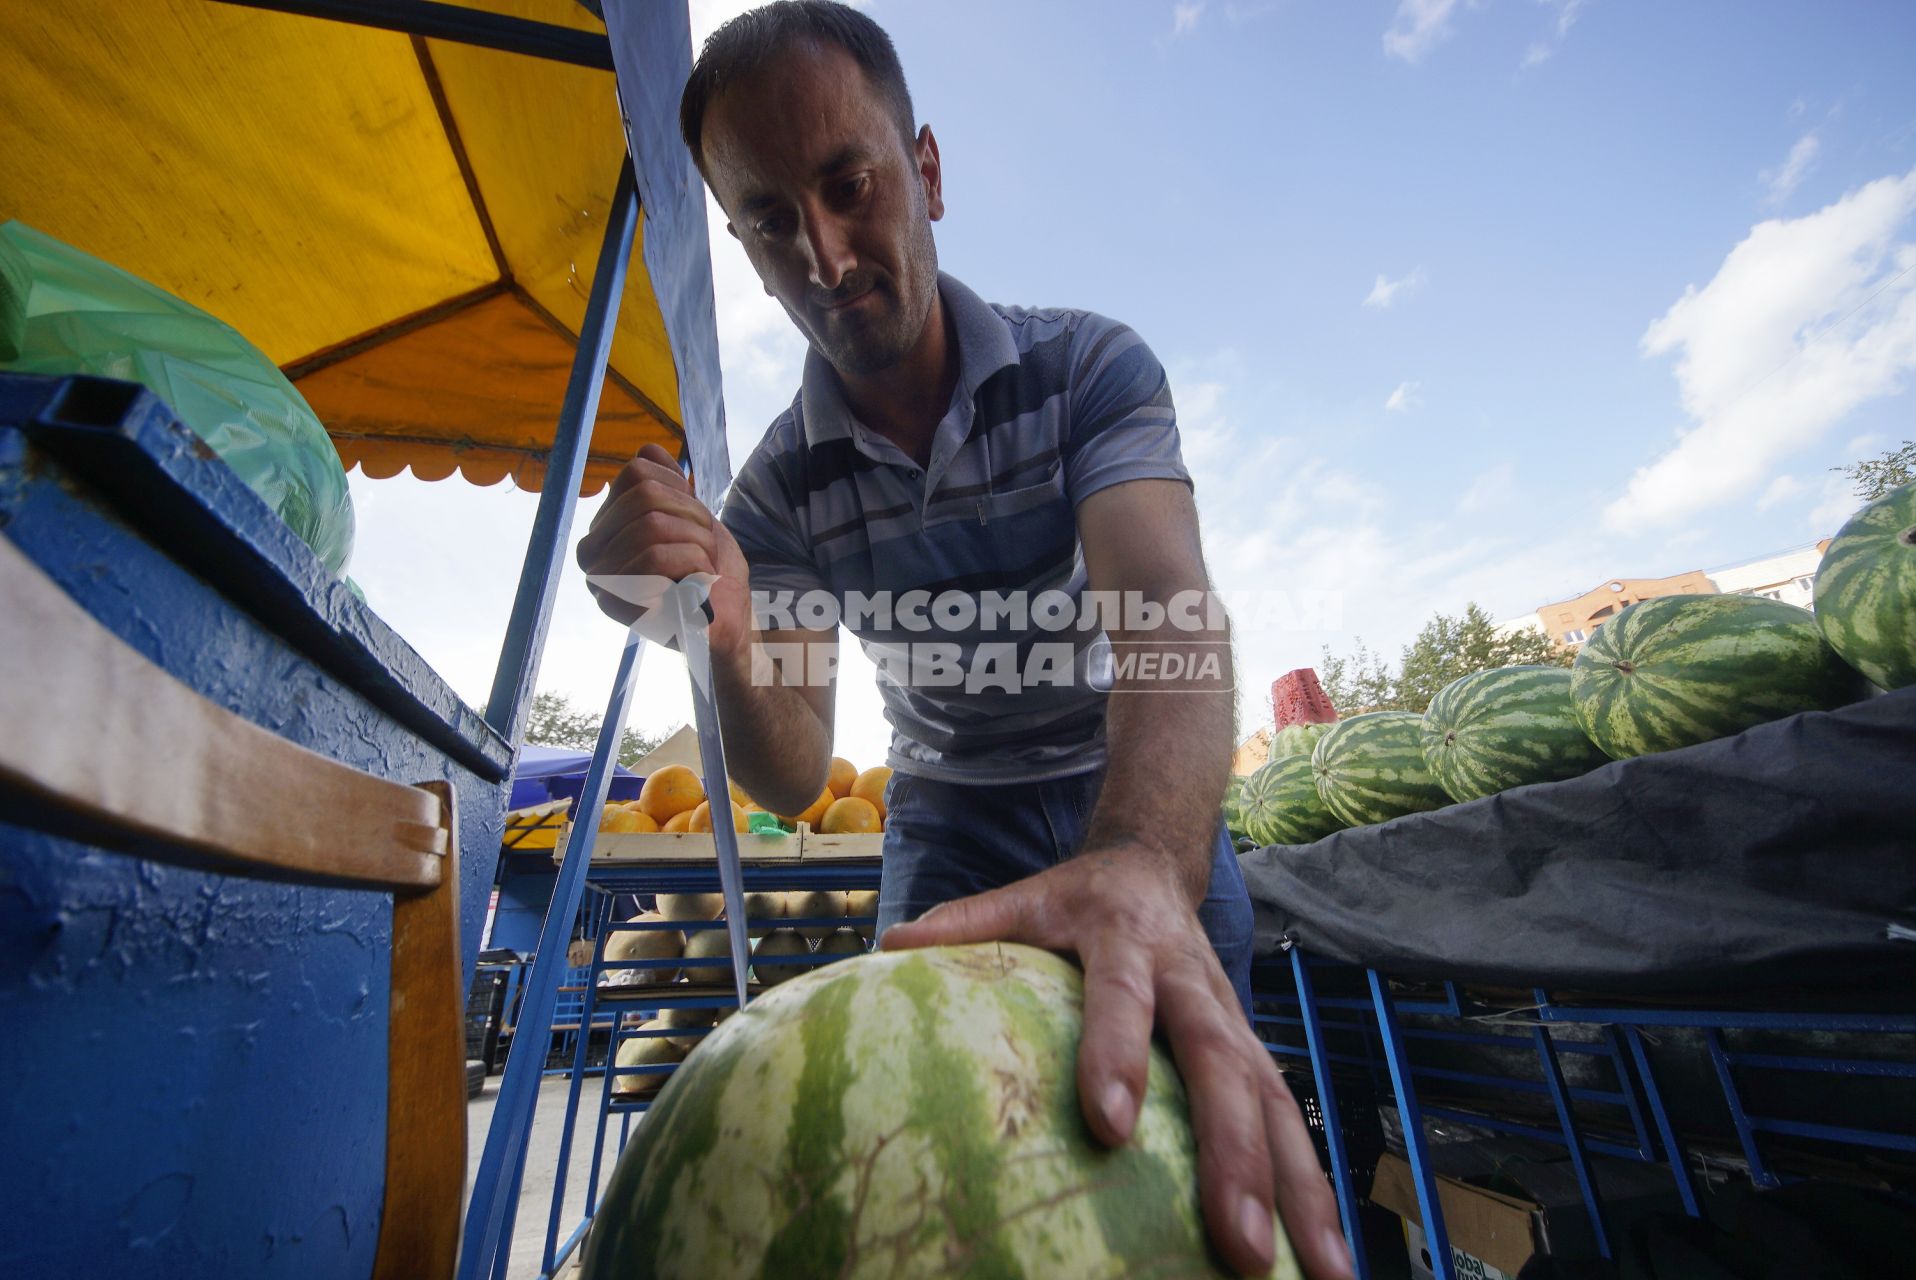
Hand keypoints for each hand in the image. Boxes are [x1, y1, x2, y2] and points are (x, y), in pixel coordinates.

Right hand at [576, 444, 753, 658]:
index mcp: (605, 529)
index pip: (636, 473)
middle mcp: (593, 556)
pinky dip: (695, 567)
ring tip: (703, 569)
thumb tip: (648, 449)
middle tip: (705, 550)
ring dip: (699, 545)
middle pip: (645, 498)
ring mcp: (604, 581)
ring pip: (653, 526)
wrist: (731, 622)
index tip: (695, 521)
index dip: (679, 490)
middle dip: (694, 519)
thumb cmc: (709, 572)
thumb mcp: (694, 517)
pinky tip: (697, 587)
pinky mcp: (622, 607)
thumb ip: (668, 484)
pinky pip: (657, 559)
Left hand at [881, 846, 1352, 1279]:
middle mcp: (1194, 982)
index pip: (1124, 997)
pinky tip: (1329, 1261)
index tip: (1108, 1123)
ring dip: (1300, 1191)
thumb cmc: (1074, 902)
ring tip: (1326, 1276)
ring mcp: (1234, 1021)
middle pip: (1222, 1068)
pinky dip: (1312, 1190)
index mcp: (1128, 940)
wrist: (1153, 866)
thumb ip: (963, 923)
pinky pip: (1289, 1123)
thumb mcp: (1021, 897)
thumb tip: (887, 944)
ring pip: (1276, 1105)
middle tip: (1238, 1242)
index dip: (1119, 1052)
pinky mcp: (1254, 1052)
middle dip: (1235, 1157)